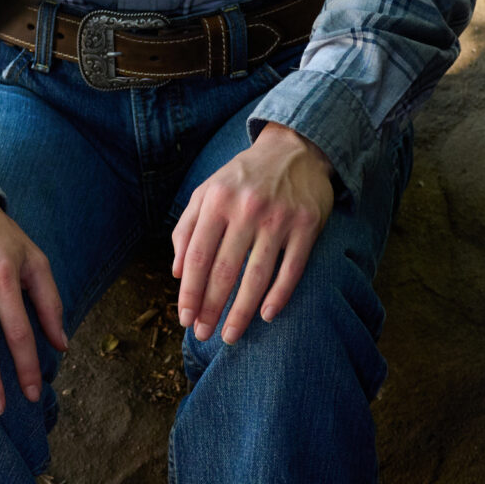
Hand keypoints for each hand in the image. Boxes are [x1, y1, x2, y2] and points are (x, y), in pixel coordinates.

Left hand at [170, 122, 334, 344]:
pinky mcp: (307, 225)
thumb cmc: (243, 177)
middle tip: (203, 334)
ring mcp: (279, 218)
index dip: (190, 291)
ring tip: (230, 335)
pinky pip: (291, 268)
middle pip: (224, 270)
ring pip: (257, 275)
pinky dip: (279, 295)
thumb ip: (187, 227)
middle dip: (211, 308)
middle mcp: (246, 209)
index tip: (184, 318)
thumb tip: (177, 272)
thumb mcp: (207, 191)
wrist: (294, 148)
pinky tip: (266, 315)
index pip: (197, 255)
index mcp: (217, 200)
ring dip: (242, 311)